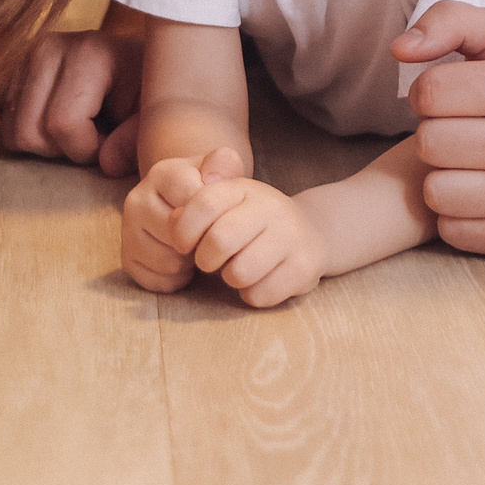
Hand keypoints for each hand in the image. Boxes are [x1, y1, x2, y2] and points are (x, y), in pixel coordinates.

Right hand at [2, 28, 142, 174]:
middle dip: (63, 150)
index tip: (111, 139)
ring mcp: (26, 59)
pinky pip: (4, 123)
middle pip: (29, 132)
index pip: (62, 123)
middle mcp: (49, 49)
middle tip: (93, 137)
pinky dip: (30, 134)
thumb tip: (107, 163)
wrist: (133, 63)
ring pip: (12, 132)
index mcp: (87, 53)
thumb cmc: (145, 88)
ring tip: (77, 129)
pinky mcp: (14, 73)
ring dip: (45, 145)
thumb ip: (136, 139)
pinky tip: (58, 122)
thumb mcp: (153, 112)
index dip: (87, 149)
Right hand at [120, 148, 241, 292]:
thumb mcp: (220, 169)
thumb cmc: (206, 189)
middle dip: (201, 241)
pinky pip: (159, 281)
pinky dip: (176, 279)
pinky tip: (181, 263)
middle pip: (180, 236)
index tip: (218, 214)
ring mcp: (127, 230)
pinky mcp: (126, 258)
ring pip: (169, 262)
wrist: (181, 205)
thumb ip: (224, 163)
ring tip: (193, 247)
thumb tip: (210, 180)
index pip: (194, 201)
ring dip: (189, 262)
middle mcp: (137, 199)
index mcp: (162, 173)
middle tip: (205, 235)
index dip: (213, 216)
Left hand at [167, 166, 325, 309]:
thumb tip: (173, 221)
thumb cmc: (251, 223)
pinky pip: (259, 295)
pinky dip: (252, 294)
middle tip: (211, 261)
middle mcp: (272, 207)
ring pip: (239, 273)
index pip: (203, 204)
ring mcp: (292, 236)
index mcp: (244, 189)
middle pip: (219, 241)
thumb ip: (195, 209)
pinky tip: (261, 280)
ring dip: (231, 279)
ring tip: (239, 268)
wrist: (310, 233)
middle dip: (205, 260)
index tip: (183, 244)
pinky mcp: (305, 268)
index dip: (183, 230)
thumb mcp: (225, 206)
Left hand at [400, 1, 484, 256]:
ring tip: (468, 162)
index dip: (427, 92)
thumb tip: (399, 49)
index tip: (449, 97)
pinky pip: (453, 231)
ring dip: (441, 176)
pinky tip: (480, 192)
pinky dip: (456, 214)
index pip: (431, 92)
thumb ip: (449, 21)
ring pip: (435, 192)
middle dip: (435, 133)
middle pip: (429, 143)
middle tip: (462, 130)